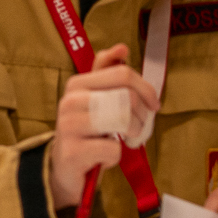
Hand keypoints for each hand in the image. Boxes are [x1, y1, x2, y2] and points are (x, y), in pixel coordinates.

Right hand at [49, 44, 158, 210]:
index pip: (122, 73)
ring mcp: (69, 126)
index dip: (145, 89)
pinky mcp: (73, 152)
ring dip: (132, 133)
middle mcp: (69, 101)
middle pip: (126, 97)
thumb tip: (122, 47)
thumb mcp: (96, 100)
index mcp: (77, 84)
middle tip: (138, 127)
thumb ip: (107, 73)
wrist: (63, 169)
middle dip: (141, 115)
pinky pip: (112, 149)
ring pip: (121, 120)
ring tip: (125, 140)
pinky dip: (115, 156)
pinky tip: (104, 157)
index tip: (153, 105)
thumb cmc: (87, 133)